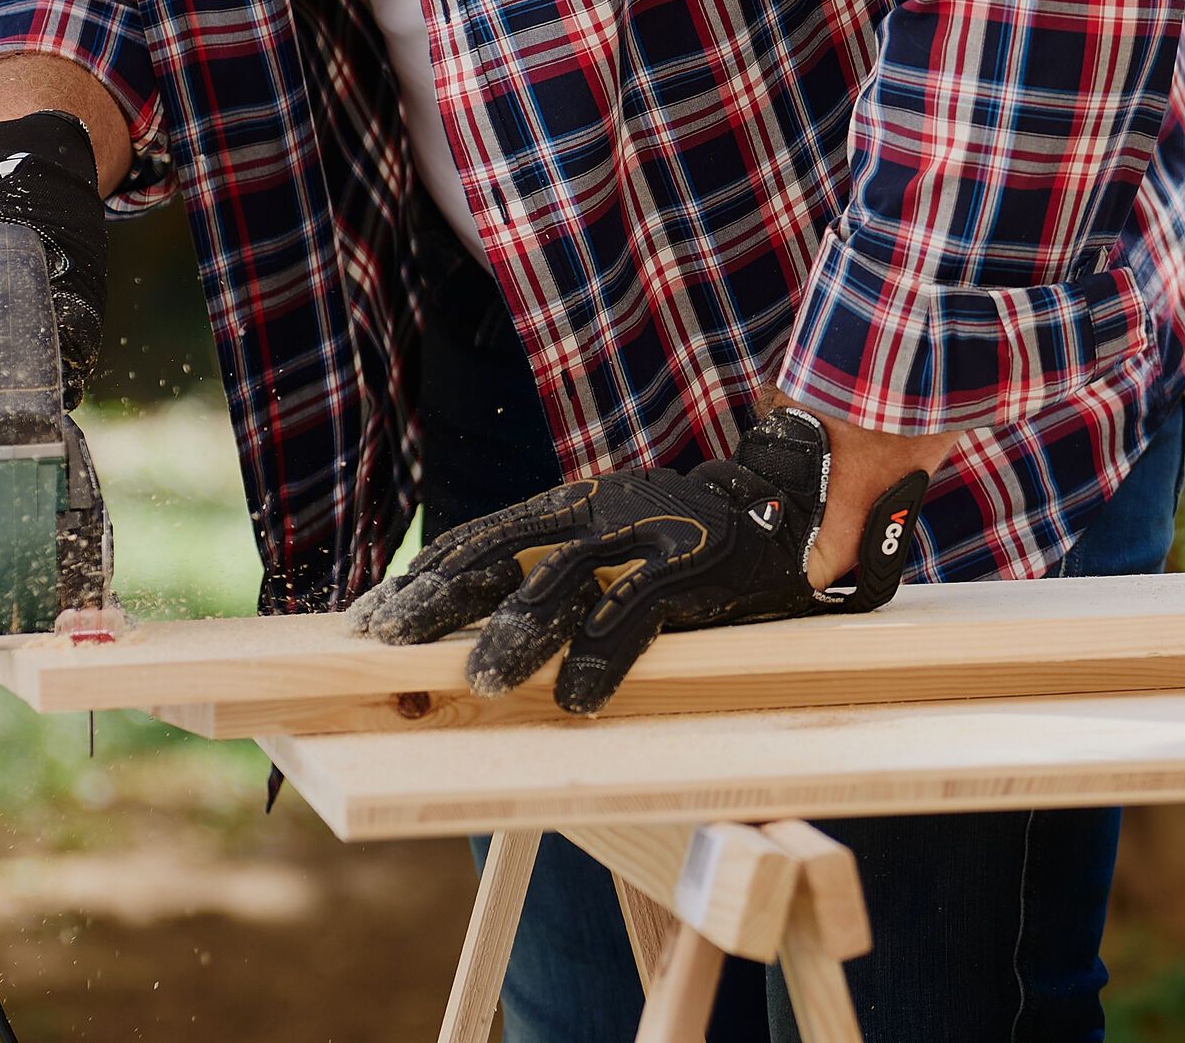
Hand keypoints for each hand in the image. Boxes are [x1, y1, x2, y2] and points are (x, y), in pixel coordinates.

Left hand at [346, 407, 934, 713]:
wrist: (810, 487)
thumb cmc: (711, 534)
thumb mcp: (629, 540)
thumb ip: (573, 569)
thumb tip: (493, 622)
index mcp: (583, 499)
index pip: (487, 535)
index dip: (427, 575)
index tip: (373, 613)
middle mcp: (607, 504)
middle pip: (503, 550)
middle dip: (440, 599)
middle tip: (383, 641)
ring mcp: (652, 530)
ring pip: (563, 580)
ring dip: (519, 634)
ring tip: (482, 681)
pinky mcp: (699, 562)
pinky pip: (640, 612)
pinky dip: (605, 657)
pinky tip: (579, 697)